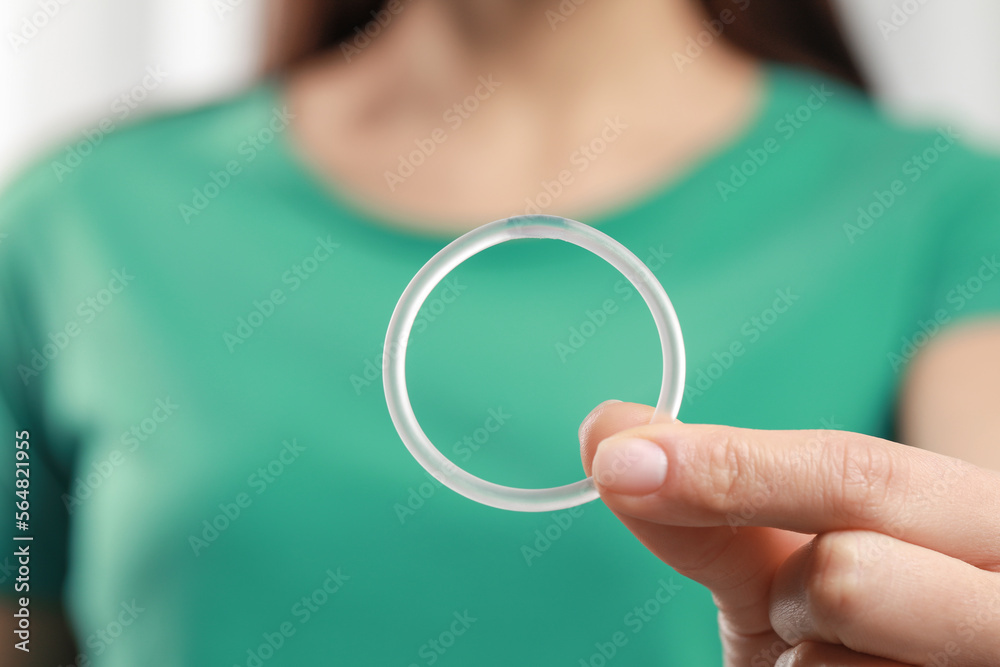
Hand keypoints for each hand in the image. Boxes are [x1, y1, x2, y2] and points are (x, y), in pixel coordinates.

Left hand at [578, 401, 999, 665]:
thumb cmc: (866, 616)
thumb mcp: (798, 554)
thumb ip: (718, 496)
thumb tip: (609, 432)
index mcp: (974, 513)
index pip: (857, 474)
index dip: (730, 468)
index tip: (621, 464)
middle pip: (848, 573)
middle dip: (792, 593)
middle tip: (798, 609)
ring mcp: (990, 666)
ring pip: (824, 660)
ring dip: (802, 657)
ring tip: (848, 656)